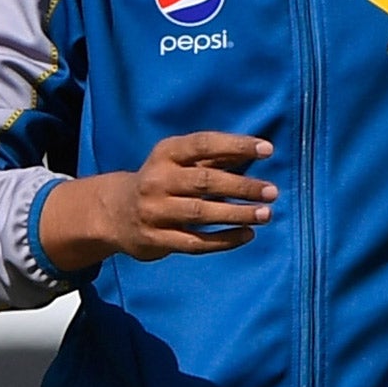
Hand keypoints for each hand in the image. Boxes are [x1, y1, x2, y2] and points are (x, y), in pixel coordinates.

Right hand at [38, 132, 277, 271]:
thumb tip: (258, 150)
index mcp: (165, 153)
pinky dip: (224, 240)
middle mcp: (157, 180)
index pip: (203, 144)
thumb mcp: (179, 161)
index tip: (268, 149)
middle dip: (242, 187)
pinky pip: (196, 242)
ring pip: (201, 214)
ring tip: (266, 214)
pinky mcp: (156, 239)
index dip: (236, 144)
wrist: (115, 213)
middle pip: (205, 181)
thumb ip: (216, 157)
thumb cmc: (162, 181)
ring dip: (237, 214)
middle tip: (272, 191)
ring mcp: (155, 211)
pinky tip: (248, 235)